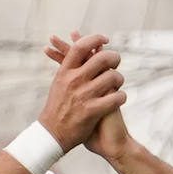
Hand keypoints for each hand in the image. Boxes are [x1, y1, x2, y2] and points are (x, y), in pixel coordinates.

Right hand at [37, 32, 125, 150]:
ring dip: (119, 79)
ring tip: (118, 84)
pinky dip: (121, 97)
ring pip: (112, 77)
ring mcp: (83, 96)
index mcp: (64, 72)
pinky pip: (116, 97)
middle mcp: (73, 81)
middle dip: (114, 59)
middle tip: (115, 63)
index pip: (81, 46)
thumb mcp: (59, 83)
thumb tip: (83, 49)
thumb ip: (71, 67)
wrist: (51, 134)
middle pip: (102, 58)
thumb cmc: (58, 107)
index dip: (96, 38)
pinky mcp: (92, 111)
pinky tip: (118, 99)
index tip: (105, 40)